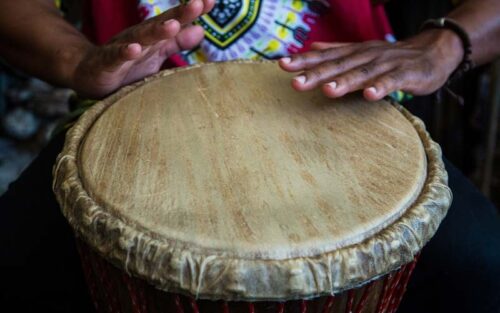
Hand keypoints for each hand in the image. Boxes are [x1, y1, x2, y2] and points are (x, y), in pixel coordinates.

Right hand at [70, 0, 213, 97]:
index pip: (175, 20)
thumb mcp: (156, 52)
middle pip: (161, 24)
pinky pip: (115, 57)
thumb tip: (201, 29)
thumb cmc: (128, 64)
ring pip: (140, 38)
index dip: (191, 11)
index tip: (211, 1)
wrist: (89, 73)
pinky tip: (133, 49)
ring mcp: (122, 48)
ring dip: (156, 31)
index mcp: (153, 36)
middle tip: (198, 4)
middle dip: (180, 14)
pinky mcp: (107, 63)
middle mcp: (139, 37)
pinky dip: (124, 53)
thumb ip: (177, 42)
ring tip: (172, 25)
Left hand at [279, 29, 463, 100]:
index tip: (282, 65)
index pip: (325, 56)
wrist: (432, 50)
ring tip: (327, 91)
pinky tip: (370, 95)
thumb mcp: (361, 51)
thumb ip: (337, 50)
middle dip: (316, 74)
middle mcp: (366, 56)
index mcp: (354, 52)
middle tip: (296, 83)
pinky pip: (392, 81)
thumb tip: (311, 47)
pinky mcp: (405, 74)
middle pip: (339, 65)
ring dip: (345, 81)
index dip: (304, 60)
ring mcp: (385, 64)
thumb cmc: (391, 56)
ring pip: (362, 73)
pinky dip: (381, 87)